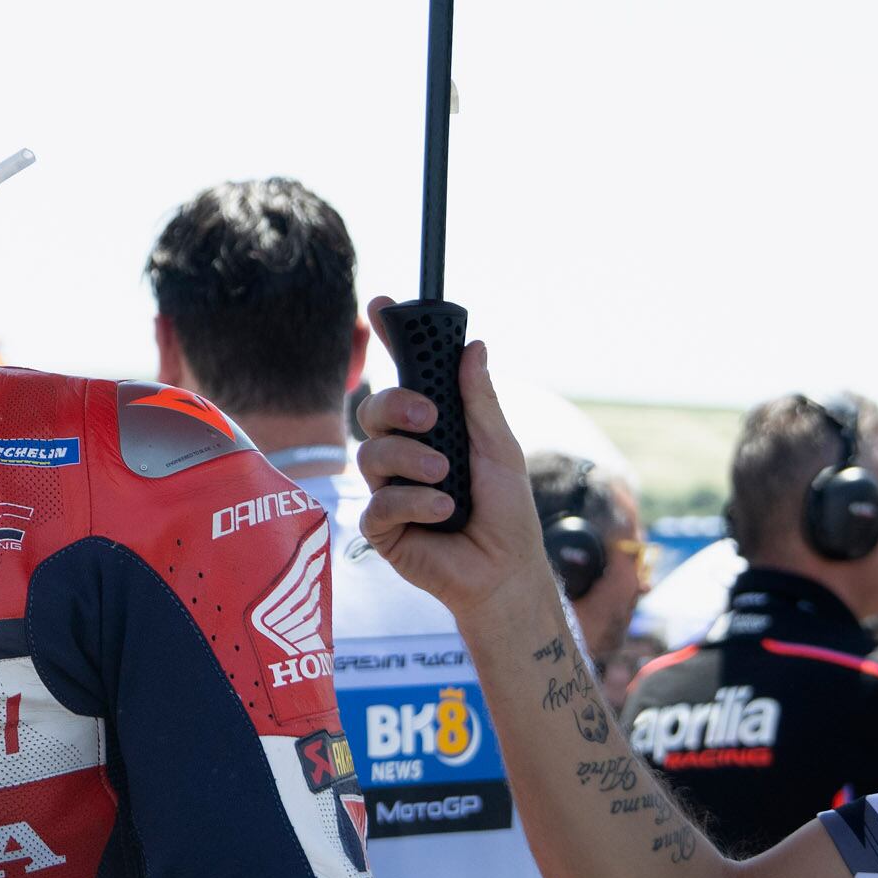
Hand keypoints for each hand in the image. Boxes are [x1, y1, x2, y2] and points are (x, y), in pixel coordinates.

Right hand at [356, 304, 556, 621]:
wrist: (505, 572)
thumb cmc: (507, 513)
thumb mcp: (498, 449)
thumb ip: (478, 401)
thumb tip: (474, 346)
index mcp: (430, 431)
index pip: (402, 379)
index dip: (388, 342)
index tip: (380, 305)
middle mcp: (403, 455)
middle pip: (373, 411)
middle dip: (396, 407)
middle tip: (429, 418)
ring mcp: (388, 489)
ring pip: (370, 455)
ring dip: (411, 462)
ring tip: (446, 479)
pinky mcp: (381, 528)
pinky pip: (378, 503)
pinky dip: (412, 502)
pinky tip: (441, 513)